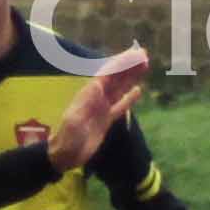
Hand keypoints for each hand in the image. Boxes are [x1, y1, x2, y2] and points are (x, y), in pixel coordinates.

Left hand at [46, 47, 149, 173]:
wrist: (64, 155)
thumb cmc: (67, 139)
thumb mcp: (74, 122)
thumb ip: (85, 104)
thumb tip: (96, 86)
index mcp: (89, 94)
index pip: (108, 73)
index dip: (121, 62)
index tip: (134, 54)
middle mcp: (97, 97)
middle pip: (116, 77)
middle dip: (129, 65)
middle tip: (144, 54)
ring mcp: (102, 108)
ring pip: (120, 88)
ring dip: (131, 77)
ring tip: (145, 66)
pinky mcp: (106, 120)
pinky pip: (121, 105)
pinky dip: (130, 97)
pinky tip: (138, 90)